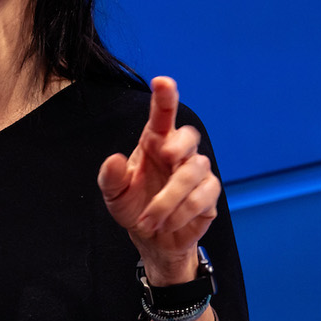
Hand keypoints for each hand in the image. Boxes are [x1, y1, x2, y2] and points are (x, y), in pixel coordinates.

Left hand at [97, 76, 220, 284]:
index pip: (163, 114)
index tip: (162, 81)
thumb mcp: (114, 195)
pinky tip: (167, 224)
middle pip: (189, 136)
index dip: (165, 97)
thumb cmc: (135, 207)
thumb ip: (110, 177)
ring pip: (193, 172)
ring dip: (169, 199)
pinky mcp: (209, 194)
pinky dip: (182, 212)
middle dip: (178, 145)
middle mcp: (178, 152)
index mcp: (155, 142)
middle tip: (165, 156)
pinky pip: (204, 196)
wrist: (153, 239)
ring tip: (149, 221)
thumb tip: (113, 159)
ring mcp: (197, 172)